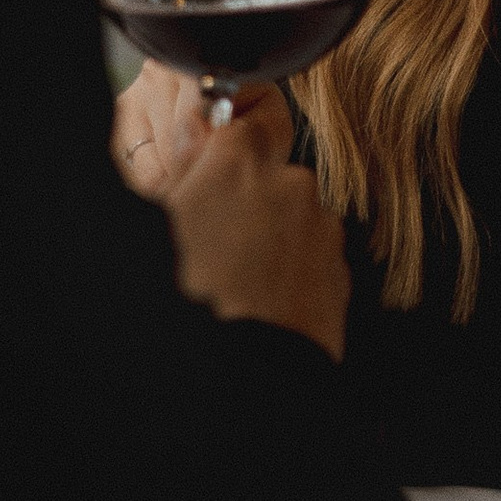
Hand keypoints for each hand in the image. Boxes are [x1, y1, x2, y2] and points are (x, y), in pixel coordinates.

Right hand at [122, 75, 347, 359]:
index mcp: (235, 163)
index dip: (218, 153)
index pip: (233, 126)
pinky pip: (310, 253)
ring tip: (237, 283)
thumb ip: (179, 178)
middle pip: (264, 175)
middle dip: (244, 200)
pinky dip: (290, 269)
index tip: (206, 177)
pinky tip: (263, 300)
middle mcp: (288, 182)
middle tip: (212, 245)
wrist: (249, 375)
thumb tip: (190, 144)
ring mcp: (320, 224)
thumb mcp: (160, 229)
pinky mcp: (340, 266)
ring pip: (290, 215)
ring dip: (269, 237)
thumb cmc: (192, 299)